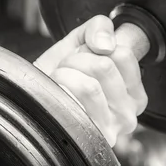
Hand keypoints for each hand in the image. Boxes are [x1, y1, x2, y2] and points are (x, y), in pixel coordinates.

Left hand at [34, 15, 147, 146]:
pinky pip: (73, 102)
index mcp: (134, 94)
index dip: (95, 48)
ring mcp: (109, 129)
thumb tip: (104, 45)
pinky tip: (57, 97)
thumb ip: (99, 28)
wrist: (31, 97)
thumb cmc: (59, 74)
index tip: (85, 59)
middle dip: (77, 60)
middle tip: (68, 71)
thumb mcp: (81, 41)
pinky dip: (58, 90)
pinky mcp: (87, 137)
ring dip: (65, 75)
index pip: (124, 54)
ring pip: (89, 86)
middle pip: (105, 67)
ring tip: (60, 82)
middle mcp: (128, 115)